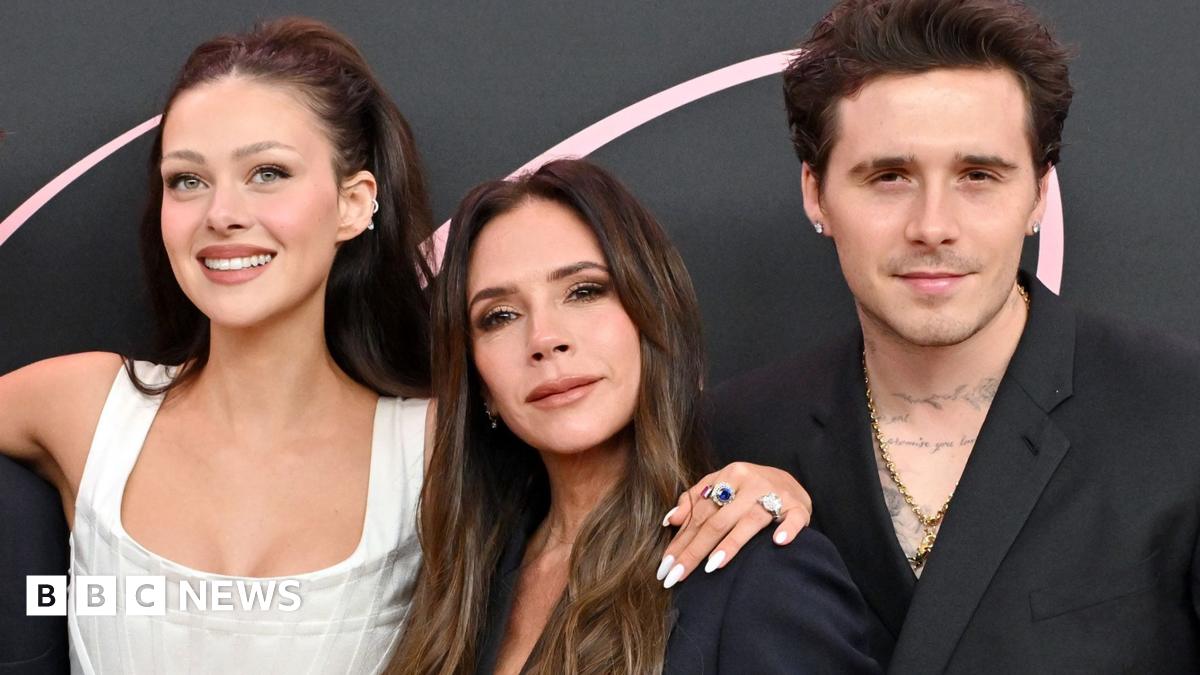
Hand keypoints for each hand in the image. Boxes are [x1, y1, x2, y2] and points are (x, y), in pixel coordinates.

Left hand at [656, 462, 811, 587]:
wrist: (790, 482)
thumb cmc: (748, 489)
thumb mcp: (721, 485)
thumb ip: (695, 500)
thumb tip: (670, 520)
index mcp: (730, 475)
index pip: (700, 513)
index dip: (681, 540)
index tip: (665, 566)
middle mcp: (751, 483)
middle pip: (718, 521)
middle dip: (694, 550)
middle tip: (676, 576)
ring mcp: (777, 494)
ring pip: (750, 521)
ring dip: (730, 544)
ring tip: (712, 566)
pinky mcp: (799, 507)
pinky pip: (794, 519)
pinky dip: (787, 530)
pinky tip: (777, 542)